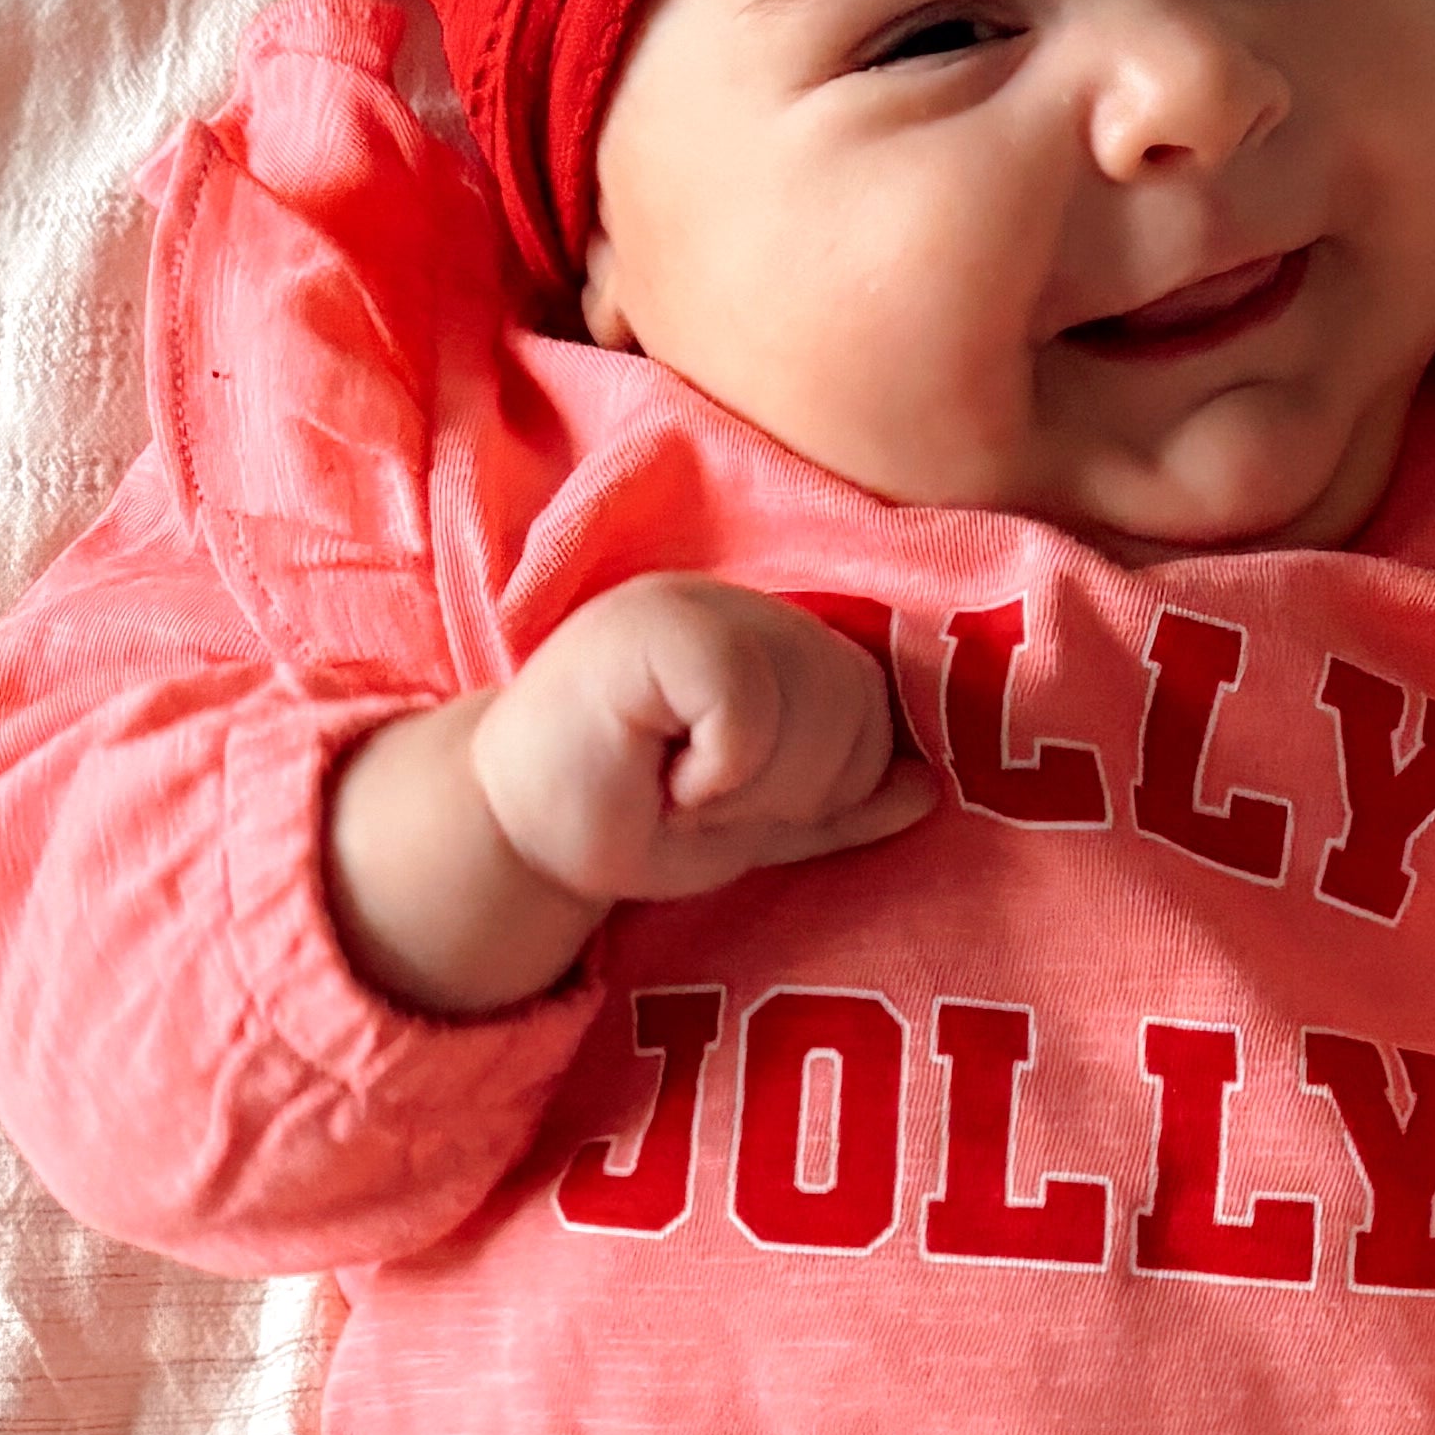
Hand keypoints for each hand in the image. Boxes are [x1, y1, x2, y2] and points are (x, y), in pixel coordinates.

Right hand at [325, 578, 933, 1016]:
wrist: (508, 831)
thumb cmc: (622, 819)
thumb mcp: (752, 824)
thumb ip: (838, 805)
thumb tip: (927, 789)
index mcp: (775, 642)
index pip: (872, 706)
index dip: (825, 785)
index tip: (731, 801)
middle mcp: (744, 605)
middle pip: (859, 704)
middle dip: (793, 791)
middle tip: (702, 801)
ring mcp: (699, 602)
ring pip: (815, 702)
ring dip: (751, 787)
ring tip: (681, 787)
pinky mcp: (660, 623)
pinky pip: (749, 706)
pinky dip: (715, 772)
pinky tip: (659, 772)